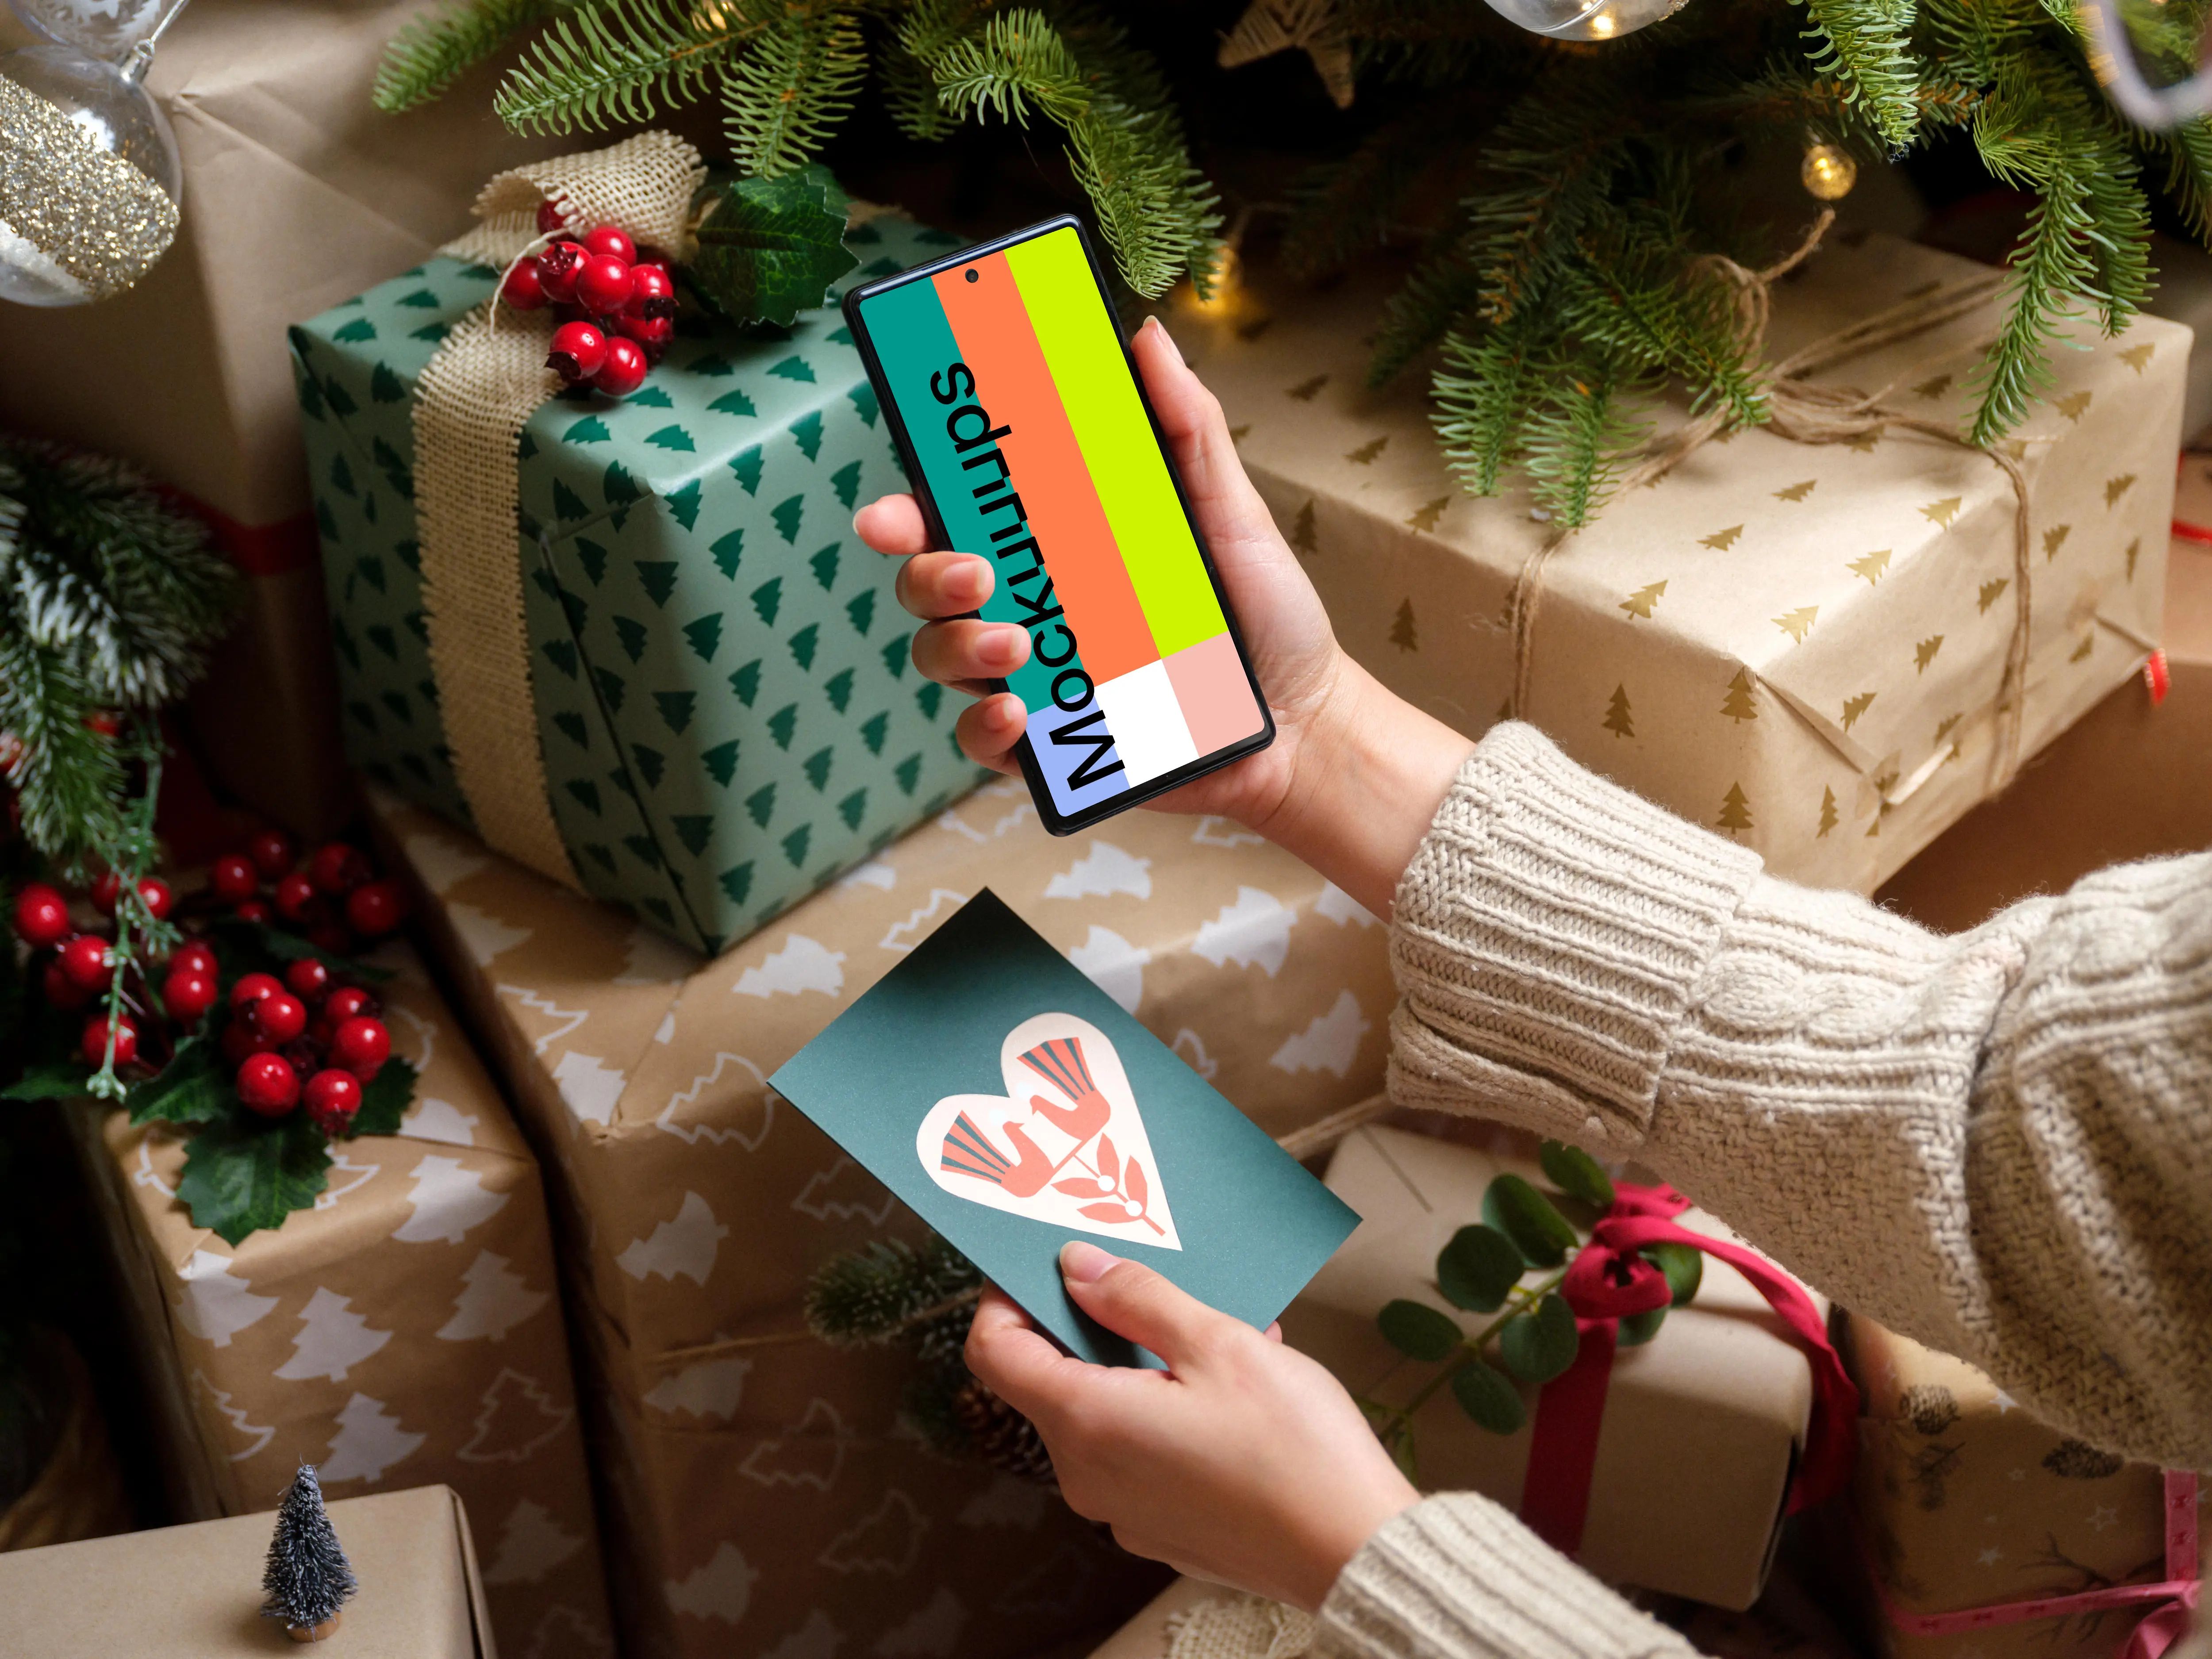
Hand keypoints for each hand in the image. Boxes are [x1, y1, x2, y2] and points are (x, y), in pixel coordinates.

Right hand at [853, 315, 1340, 831]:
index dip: (907, 506)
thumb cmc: (1263, 613)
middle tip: (978, 573)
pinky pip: (982, 739)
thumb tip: (1146, 338)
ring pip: (941, 654)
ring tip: (1019, 646)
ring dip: (959, 644)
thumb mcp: (1230, 510)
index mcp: (1055, 541)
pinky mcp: (1050, 746)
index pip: (960, 512)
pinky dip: (986, 726)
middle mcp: (1030, 603)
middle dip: (928, 573)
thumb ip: (1186, 426)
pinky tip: (1019, 712)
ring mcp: (1033, 675)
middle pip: (930, 581)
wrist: (1304, 719)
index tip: (894, 507)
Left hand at [965, 1241, 1419, 1612]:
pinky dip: (1167, 1406)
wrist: (1355, 1552)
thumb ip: (1136, 1299)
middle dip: (1093, 1323)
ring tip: (1215, 1329)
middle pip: (1051, 1379)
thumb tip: (1077, 1267)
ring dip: (1143, 1362)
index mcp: (1087, 1424)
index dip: (1005, 1297)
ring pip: (1104, 1412)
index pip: (995, 1351)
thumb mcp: (1217, 1343)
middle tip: (1148, 1281)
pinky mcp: (1160, 1525)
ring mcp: (1122, 1509)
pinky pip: (1139, 1449)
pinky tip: (1233, 1384)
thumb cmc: (1295, 1449)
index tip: (1042, 1262)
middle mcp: (1088, 1476)